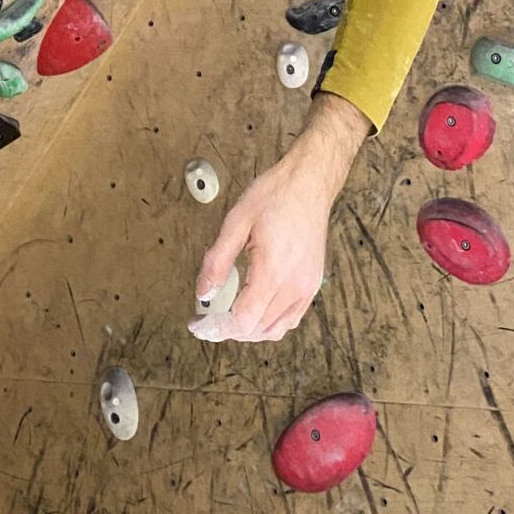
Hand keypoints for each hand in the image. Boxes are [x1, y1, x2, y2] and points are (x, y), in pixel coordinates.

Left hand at [188, 92, 368, 343]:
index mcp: (273, 271)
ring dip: (250, 330)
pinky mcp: (313, 284)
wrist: (309, 182)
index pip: (243, 320)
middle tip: (206, 320)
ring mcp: (308, 287)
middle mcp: (295, 286)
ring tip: (227, 317)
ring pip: (276, 329)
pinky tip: (255, 310)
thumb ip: (217, 260)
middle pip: (257, 329)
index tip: (199, 326)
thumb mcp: (237, 221)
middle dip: (229, 330)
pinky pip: (291, 318)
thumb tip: (203, 292)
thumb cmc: (275, 195)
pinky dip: (270, 323)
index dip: (218, 329)